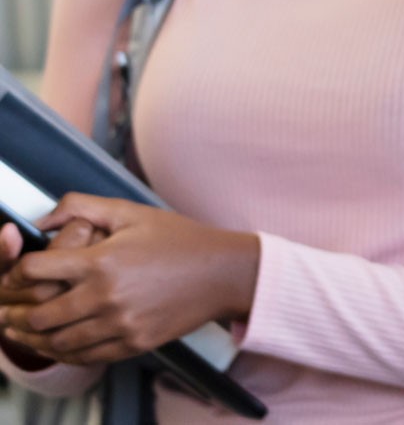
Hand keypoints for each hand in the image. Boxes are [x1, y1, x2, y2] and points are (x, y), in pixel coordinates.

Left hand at [0, 195, 259, 366]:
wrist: (224, 273)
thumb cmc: (181, 240)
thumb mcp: (131, 212)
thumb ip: (82, 206)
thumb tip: (42, 218)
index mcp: (102, 261)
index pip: (35, 271)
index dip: (18, 271)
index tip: (19, 272)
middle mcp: (106, 296)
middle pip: (38, 314)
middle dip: (15, 312)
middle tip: (7, 309)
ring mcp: (120, 324)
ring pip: (57, 342)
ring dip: (33, 337)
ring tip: (22, 330)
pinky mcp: (133, 343)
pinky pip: (85, 356)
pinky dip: (64, 352)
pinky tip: (57, 343)